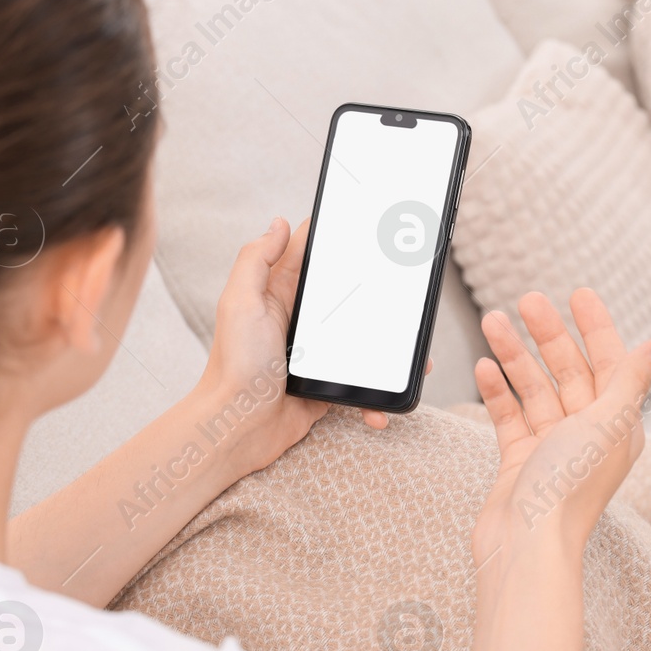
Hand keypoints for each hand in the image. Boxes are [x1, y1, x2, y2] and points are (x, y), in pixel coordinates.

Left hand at [193, 216, 385, 476]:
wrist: (237, 428)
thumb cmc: (234, 366)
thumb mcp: (240, 303)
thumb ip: (255, 259)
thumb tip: (278, 223)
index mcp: (278, 294)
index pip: (311, 256)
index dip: (337, 238)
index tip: (370, 226)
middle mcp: (298, 320)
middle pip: (346, 295)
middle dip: (377, 292)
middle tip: (409, 288)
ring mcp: (315, 354)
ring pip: (361, 339)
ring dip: (387, 346)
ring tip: (416, 354)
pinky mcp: (325, 386)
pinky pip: (359, 385)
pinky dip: (373, 395)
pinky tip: (381, 405)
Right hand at [470, 290, 650, 562]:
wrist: (526, 544)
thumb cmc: (568, 491)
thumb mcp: (607, 424)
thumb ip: (630, 380)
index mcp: (617, 424)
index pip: (609, 362)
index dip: (596, 327)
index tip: (578, 294)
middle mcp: (587, 434)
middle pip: (568, 371)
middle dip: (548, 334)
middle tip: (527, 301)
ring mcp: (551, 448)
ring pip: (534, 389)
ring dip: (515, 355)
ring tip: (494, 323)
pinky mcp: (519, 461)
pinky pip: (509, 416)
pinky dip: (498, 391)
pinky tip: (485, 368)